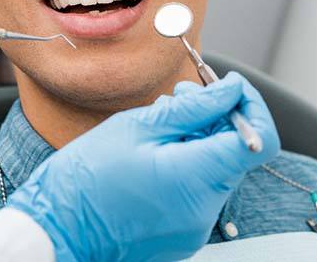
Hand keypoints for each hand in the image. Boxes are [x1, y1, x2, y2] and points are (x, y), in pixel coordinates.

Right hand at [7, 72, 279, 261]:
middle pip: (236, 150)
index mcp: (196, 179)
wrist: (58, 228)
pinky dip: (188, 159)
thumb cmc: (87, 176)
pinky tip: (156, 147)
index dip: (249, 105)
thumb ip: (194, 108)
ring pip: (217, 166)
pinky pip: (200, 186)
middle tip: (181, 95)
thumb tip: (231, 90)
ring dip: (199, 136)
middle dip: (216, 115)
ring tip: (161, 120)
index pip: (258, 139)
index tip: (228, 85)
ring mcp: (195, 225)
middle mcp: (205, 209)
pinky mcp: (183, 231)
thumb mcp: (138, 126)